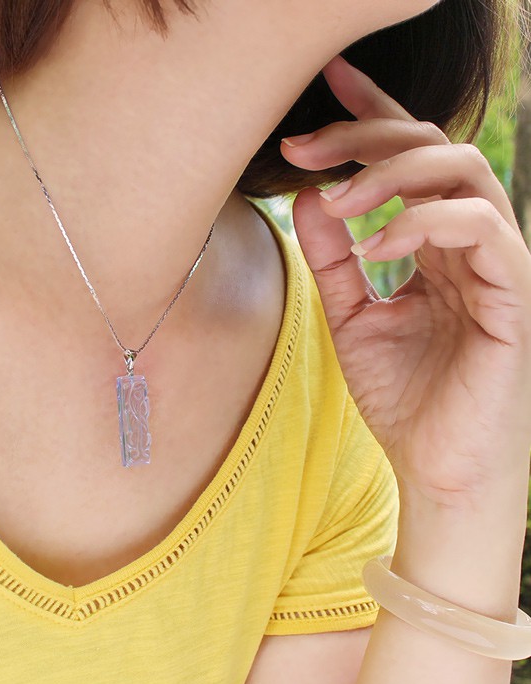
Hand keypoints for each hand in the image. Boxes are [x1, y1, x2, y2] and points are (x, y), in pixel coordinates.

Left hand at [281, 54, 530, 513]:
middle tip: (303, 147)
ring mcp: (497, 263)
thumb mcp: (351, 317)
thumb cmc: (403, 394)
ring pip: (463, 172)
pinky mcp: (514, 294)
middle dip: (365, 136)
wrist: (434, 465)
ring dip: (391, 173)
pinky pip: (480, 229)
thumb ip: (334, 259)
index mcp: (434, 243)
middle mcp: (469, 242)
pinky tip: (374, 247)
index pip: (410, 160)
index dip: (373, 114)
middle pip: (433, 148)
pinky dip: (422, 224)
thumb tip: (309, 196)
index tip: (324, 89)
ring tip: (337, 198)